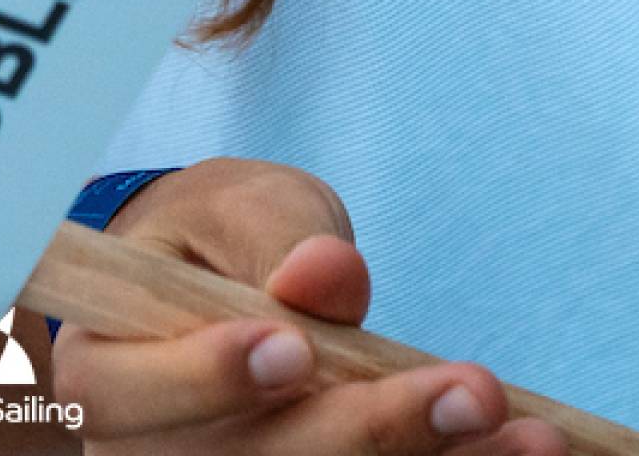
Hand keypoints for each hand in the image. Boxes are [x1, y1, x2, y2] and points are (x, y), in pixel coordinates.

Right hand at [52, 157, 566, 453]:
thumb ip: (278, 236)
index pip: (133, 395)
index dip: (207, 380)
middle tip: (474, 388)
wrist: (232, 294)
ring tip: (531, 437)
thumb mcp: (240, 206)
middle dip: (367, 435)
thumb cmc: (226, 242)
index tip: (291, 347)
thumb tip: (325, 280)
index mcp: (107, 372)